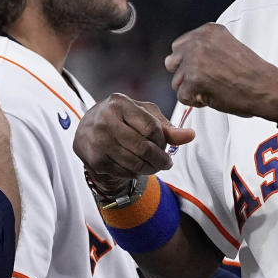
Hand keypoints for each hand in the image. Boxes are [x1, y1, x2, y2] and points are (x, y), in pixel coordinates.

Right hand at [73, 93, 194, 196]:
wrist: (86, 131)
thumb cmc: (120, 119)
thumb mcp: (143, 116)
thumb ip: (167, 127)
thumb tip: (190, 135)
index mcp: (119, 103)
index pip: (151, 127)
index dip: (163, 140)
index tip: (165, 145)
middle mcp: (105, 120)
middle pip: (144, 148)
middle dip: (161, 159)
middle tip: (166, 163)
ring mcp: (98, 141)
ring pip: (135, 163)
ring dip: (150, 169)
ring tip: (154, 166)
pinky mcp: (95, 160)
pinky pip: (124, 172)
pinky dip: (135, 173)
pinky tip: (135, 166)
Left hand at [165, 23, 277, 117]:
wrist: (266, 87)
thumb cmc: (251, 72)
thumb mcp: (228, 46)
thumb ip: (205, 47)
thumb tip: (178, 58)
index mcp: (207, 31)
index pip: (179, 46)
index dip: (188, 62)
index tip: (205, 70)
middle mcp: (198, 42)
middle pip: (173, 62)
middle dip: (185, 75)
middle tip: (207, 82)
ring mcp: (194, 61)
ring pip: (177, 82)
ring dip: (192, 90)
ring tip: (214, 89)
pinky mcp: (193, 80)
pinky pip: (182, 97)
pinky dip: (196, 102)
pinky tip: (213, 97)